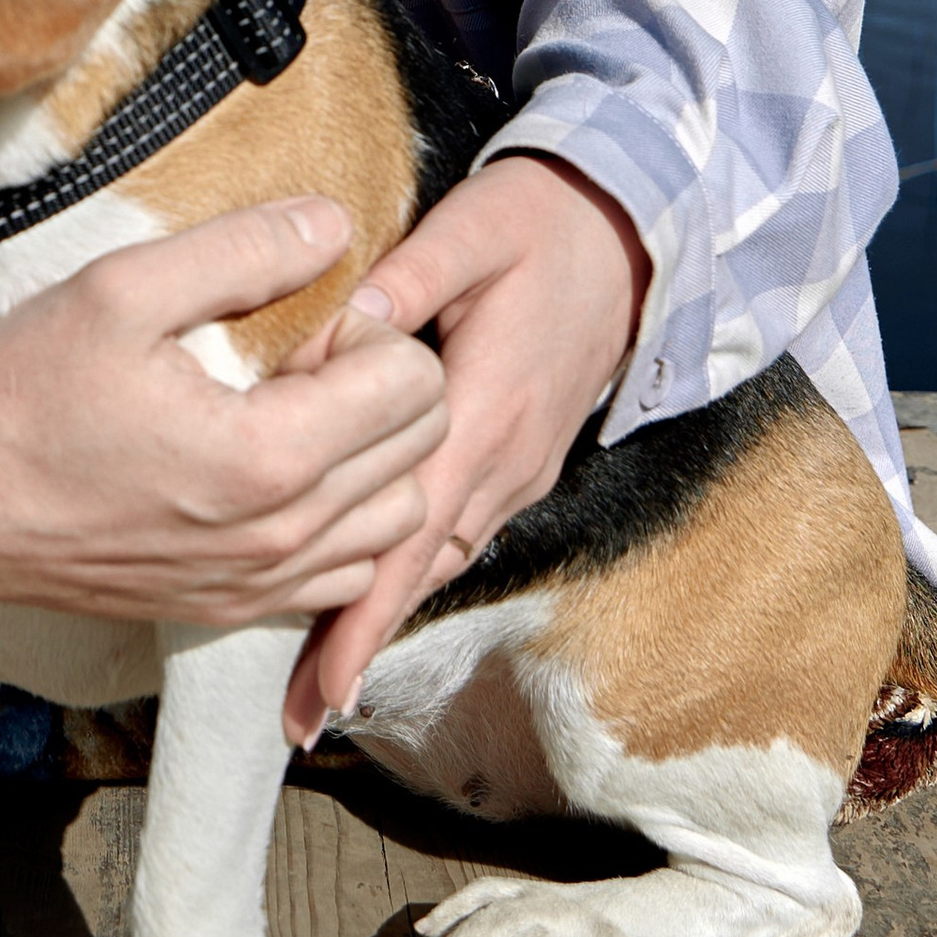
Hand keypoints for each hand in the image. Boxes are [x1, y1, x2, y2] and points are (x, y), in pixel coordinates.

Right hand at [0, 193, 447, 624]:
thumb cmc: (25, 392)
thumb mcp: (122, 288)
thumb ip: (241, 251)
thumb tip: (334, 225)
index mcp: (267, 456)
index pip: (413, 384)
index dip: (371, 328)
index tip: (303, 317)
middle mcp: (282, 536)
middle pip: (421, 451)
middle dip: (384, 385)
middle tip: (301, 355)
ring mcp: (261, 585)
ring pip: (397, 521)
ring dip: (375, 457)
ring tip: (297, 413)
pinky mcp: (235, 609)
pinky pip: (345, 574)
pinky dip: (344, 522)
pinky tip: (281, 475)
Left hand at [282, 154, 647, 747]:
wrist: (633, 232)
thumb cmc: (544, 224)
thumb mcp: (475, 229)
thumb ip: (411, 276)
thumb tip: (350, 323)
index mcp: (488, 412)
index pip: (414, 529)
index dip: (369, 614)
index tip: (328, 684)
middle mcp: (507, 459)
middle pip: (422, 569)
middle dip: (362, 641)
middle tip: (302, 712)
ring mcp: (518, 467)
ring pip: (441, 556)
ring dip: (384, 612)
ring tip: (321, 676)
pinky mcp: (518, 458)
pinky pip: (458, 529)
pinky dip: (411, 568)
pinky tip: (365, 588)